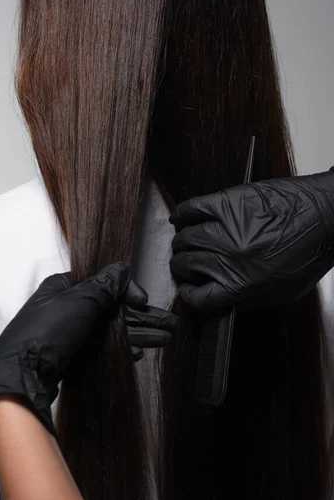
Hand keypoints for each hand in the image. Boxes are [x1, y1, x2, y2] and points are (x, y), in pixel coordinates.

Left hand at [0, 263, 176, 444]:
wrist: (22, 374)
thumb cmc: (49, 329)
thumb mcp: (79, 300)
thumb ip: (105, 285)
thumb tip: (122, 268)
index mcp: (65, 286)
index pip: (104, 283)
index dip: (127, 291)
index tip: (143, 302)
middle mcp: (68, 306)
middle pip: (113, 308)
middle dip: (143, 317)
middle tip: (170, 325)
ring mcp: (70, 331)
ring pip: (111, 329)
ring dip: (139, 333)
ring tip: (166, 339)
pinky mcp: (72, 353)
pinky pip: (102, 346)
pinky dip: (121, 348)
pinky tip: (138, 353)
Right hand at [169, 169, 333, 311]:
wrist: (326, 215)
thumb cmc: (310, 252)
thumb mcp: (282, 292)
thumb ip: (248, 298)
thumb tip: (222, 298)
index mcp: (241, 285)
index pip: (197, 297)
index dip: (188, 296)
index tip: (188, 290)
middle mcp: (228, 258)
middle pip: (185, 265)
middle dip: (182, 267)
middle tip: (186, 264)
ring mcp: (225, 228)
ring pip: (185, 238)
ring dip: (181, 242)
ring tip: (185, 242)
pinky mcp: (227, 202)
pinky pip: (192, 208)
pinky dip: (182, 214)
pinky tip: (180, 218)